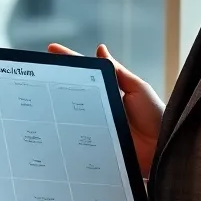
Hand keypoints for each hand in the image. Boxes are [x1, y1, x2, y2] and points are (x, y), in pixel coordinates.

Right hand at [48, 42, 164, 179]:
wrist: (165, 152)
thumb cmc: (157, 118)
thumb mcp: (137, 89)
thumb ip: (118, 72)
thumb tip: (100, 48)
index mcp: (109, 93)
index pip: (85, 74)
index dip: (69, 61)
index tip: (50, 49)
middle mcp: (98, 110)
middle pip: (72, 94)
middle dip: (54, 83)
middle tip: (36, 72)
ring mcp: (94, 130)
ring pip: (69, 117)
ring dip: (54, 109)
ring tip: (35, 97)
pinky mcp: (92, 149)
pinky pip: (74, 140)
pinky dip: (62, 135)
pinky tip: (49, 129)